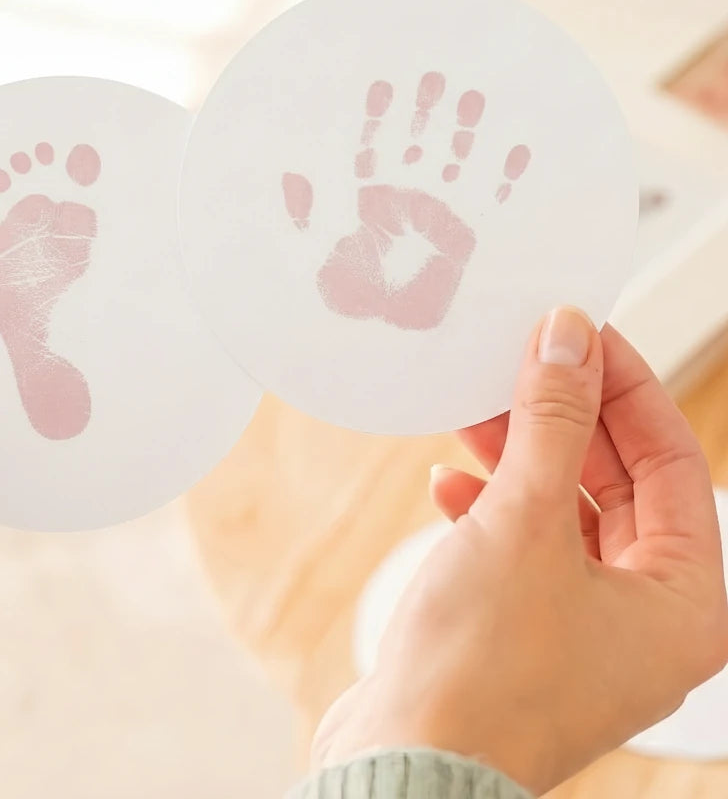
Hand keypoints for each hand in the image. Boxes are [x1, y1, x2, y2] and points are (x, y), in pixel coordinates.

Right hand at [312, 308, 727, 794]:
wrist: (405, 762)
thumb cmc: (481, 668)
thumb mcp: (521, 521)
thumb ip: (551, 423)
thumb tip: (568, 339)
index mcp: (683, 601)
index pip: (671, 460)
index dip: (624, 386)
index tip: (578, 332)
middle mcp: (645, 615)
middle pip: (616, 482)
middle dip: (563, 418)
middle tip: (521, 360)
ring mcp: (585, 625)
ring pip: (563, 509)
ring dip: (518, 456)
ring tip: (473, 413)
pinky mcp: (527, 629)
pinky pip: (523, 545)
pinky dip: (488, 507)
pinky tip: (446, 486)